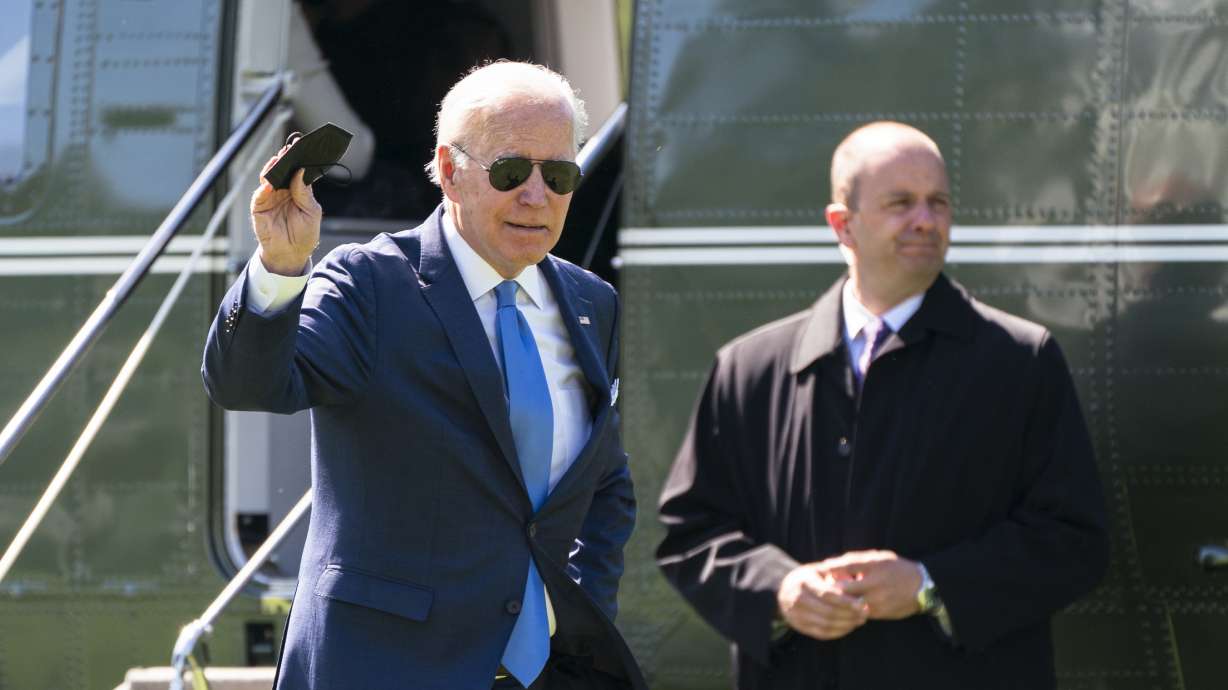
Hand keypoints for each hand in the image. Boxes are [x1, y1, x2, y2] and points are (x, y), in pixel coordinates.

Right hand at [251, 137, 321, 274]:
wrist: (291, 254)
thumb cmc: (304, 234)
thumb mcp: (311, 212)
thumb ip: (305, 193)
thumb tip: (301, 171)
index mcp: (298, 190)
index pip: (297, 171)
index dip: (299, 159)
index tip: (302, 148)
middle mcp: (283, 190)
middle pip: (282, 170)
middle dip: (285, 159)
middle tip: (289, 149)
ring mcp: (270, 197)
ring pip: (268, 178)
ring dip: (272, 168)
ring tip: (278, 160)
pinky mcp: (259, 207)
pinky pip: (259, 194)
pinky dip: (264, 187)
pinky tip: (269, 184)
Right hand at [776, 563, 868, 639]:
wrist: (784, 590)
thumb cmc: (808, 578)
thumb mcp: (817, 570)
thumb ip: (835, 573)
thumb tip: (857, 578)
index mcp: (803, 582)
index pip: (828, 594)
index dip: (847, 601)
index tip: (863, 604)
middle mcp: (797, 599)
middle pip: (828, 611)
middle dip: (850, 615)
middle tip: (865, 614)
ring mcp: (796, 614)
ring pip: (826, 624)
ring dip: (846, 625)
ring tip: (860, 620)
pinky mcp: (798, 626)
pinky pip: (822, 633)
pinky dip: (838, 632)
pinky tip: (849, 627)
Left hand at [815, 550, 921, 619]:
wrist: (921, 588)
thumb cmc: (896, 569)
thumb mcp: (878, 558)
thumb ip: (855, 560)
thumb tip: (831, 564)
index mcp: (876, 566)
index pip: (848, 565)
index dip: (832, 567)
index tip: (821, 569)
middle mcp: (876, 583)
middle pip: (845, 588)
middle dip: (831, 588)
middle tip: (821, 586)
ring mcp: (877, 600)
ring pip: (849, 603)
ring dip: (838, 601)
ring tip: (829, 598)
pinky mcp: (879, 613)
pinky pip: (857, 613)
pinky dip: (848, 609)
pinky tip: (843, 606)